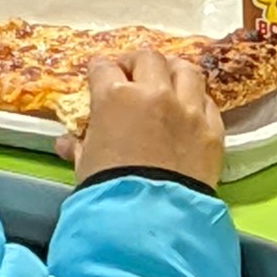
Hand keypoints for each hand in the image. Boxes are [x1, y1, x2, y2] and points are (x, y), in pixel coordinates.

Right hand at [64, 48, 225, 187]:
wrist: (150, 217)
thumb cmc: (108, 189)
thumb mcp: (86, 166)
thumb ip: (77, 147)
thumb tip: (64, 143)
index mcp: (115, 97)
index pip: (104, 67)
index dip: (100, 70)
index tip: (100, 74)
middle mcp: (154, 94)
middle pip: (147, 58)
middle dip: (136, 62)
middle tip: (132, 73)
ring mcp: (187, 109)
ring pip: (185, 70)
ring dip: (173, 70)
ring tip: (168, 78)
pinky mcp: (212, 129)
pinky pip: (207, 102)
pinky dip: (197, 100)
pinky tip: (191, 108)